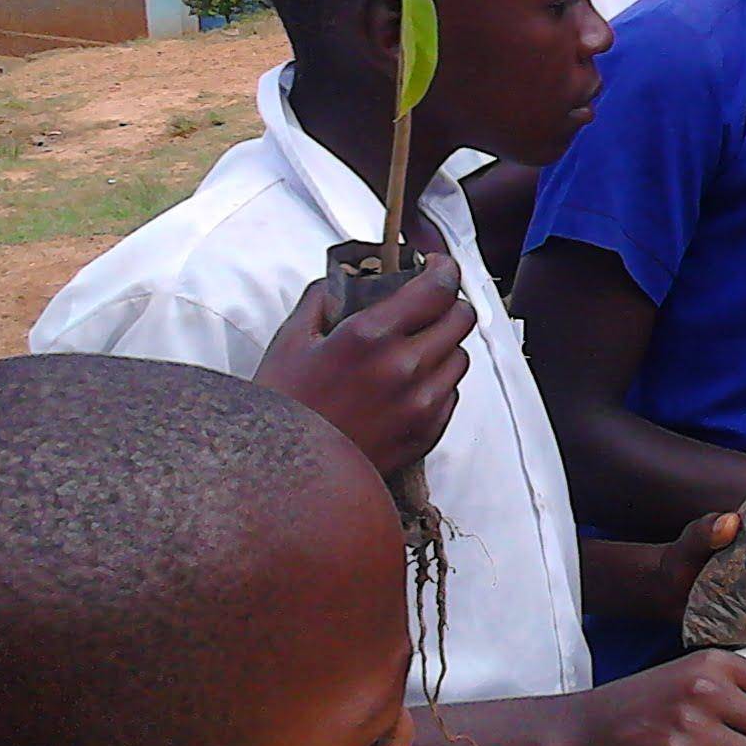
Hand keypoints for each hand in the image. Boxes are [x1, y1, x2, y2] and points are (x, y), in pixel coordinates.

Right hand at [252, 258, 472, 476]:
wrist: (284, 479)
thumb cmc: (284, 408)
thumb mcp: (291, 340)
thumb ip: (324, 297)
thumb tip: (347, 277)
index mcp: (371, 336)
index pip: (438, 287)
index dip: (444, 269)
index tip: (438, 266)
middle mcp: (405, 368)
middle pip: (460, 318)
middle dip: (447, 304)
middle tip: (427, 305)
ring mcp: (420, 404)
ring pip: (460, 357)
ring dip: (443, 345)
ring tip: (412, 349)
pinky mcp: (426, 433)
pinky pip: (451, 394)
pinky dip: (437, 382)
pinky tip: (406, 384)